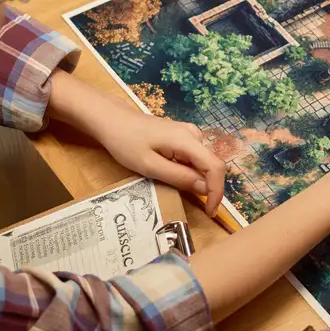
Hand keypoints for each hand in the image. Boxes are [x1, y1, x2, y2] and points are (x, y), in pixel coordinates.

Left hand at [95, 111, 225, 215]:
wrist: (113, 119)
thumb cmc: (126, 142)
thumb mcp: (149, 166)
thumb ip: (178, 177)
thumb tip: (204, 189)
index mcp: (188, 140)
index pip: (215, 167)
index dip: (217, 191)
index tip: (210, 211)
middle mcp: (194, 134)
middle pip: (212, 165)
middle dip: (209, 187)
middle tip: (197, 206)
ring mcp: (189, 134)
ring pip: (203, 162)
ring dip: (199, 180)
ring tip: (181, 190)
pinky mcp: (183, 136)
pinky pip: (194, 157)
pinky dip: (191, 171)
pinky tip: (174, 175)